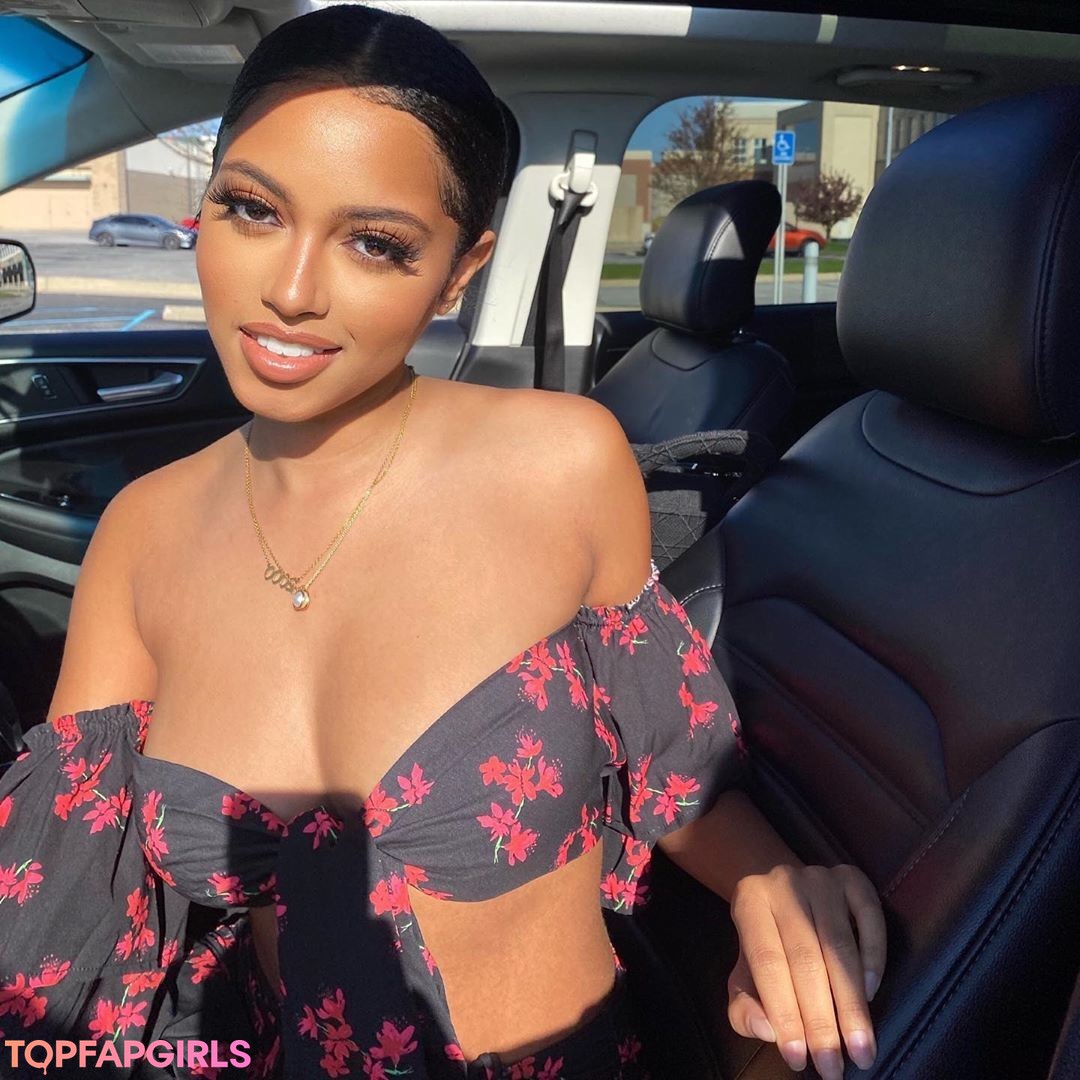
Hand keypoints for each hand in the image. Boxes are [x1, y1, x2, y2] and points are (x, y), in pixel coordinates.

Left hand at [727, 863, 885, 1077]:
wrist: (783, 893)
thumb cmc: (766, 944)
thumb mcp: (744, 975)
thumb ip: (744, 1007)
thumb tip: (767, 1030)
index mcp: (750, 902)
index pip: (768, 963)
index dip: (784, 1012)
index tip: (799, 1059)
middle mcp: (784, 882)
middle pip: (805, 957)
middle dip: (821, 1019)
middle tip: (834, 1067)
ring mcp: (820, 877)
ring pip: (838, 945)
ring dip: (851, 1003)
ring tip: (860, 1048)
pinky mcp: (852, 877)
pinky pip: (869, 917)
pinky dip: (873, 957)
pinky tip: (870, 994)